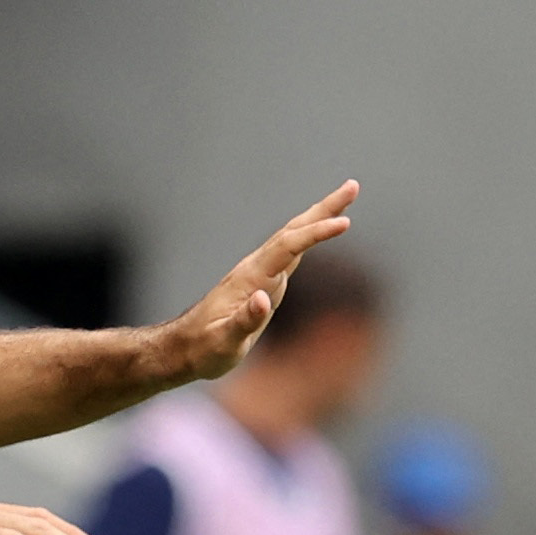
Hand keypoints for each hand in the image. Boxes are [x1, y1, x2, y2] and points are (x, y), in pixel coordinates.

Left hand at [166, 180, 357, 380]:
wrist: (183, 348)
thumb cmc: (203, 348)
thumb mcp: (224, 341)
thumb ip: (244, 321)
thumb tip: (264, 298)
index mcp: (250, 278)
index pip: (288, 248)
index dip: (316, 234)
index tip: (344, 223)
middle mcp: (256, 268)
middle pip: (294, 230)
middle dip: (324, 209)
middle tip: (352, 186)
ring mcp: (259, 273)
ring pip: (293, 238)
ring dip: (319, 217)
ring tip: (345, 202)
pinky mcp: (261, 282)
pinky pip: (290, 252)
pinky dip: (308, 237)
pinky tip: (317, 232)